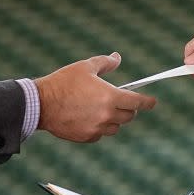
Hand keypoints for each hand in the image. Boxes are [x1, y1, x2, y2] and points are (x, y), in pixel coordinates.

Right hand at [35, 52, 155, 142]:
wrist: (41, 104)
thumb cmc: (63, 82)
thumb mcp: (85, 67)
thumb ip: (106, 63)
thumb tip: (118, 57)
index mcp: (110, 97)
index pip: (137, 102)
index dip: (147, 102)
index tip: (152, 102)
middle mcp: (107, 115)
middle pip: (129, 116)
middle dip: (128, 109)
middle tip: (119, 101)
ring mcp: (98, 128)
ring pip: (116, 127)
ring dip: (114, 119)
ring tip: (100, 109)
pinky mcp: (88, 137)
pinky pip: (101, 134)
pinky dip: (100, 127)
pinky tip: (88, 118)